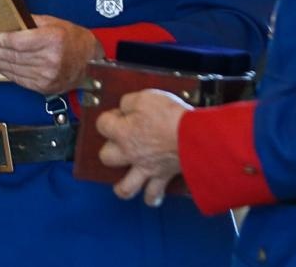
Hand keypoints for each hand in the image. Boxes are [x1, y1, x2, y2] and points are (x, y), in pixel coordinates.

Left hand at [0, 14, 101, 95]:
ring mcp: (47, 76)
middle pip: (14, 57)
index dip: (3, 41)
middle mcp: (50, 60)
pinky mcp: (45, 87)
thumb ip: (32, 22)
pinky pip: (21, 80)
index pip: (19, 43)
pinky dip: (8, 73)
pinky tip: (0, 67)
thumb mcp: (55, 22)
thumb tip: (11, 22)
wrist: (91, 63)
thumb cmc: (74, 39)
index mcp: (52, 40)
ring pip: (15, 69)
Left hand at [96, 89, 190, 206]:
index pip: (102, 125)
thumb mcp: (145, 97)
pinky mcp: (163, 176)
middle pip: (106, 157)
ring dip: (123, 187)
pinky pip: (155, 194)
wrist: (193, 136)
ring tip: (124, 183)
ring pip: (126, 187)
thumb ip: (129, 102)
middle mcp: (130, 153)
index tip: (121, 113)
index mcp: (123, 132)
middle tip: (120, 143)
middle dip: (109, 150)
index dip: (109, 117)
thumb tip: (125, 107)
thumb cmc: (170, 117)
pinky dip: (153, 197)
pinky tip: (153, 195)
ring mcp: (146, 167)